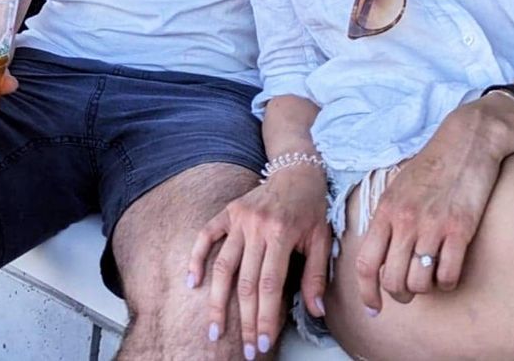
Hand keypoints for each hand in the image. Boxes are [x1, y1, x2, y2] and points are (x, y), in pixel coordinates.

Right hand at [187, 166, 330, 355]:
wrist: (297, 170)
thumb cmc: (311, 207)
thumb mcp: (322, 238)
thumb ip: (315, 275)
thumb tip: (316, 311)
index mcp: (281, 234)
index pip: (269, 285)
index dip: (265, 317)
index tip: (261, 343)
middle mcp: (257, 226)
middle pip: (245, 282)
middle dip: (244, 320)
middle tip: (245, 349)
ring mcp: (239, 218)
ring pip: (222, 265)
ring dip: (216, 301)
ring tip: (214, 329)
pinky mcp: (228, 211)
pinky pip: (206, 235)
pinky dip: (197, 257)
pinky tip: (192, 281)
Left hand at [356, 102, 513, 309]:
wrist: (467, 140)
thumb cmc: (433, 164)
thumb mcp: (398, 186)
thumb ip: (387, 217)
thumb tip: (378, 251)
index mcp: (386, 209)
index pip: (365, 261)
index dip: (367, 291)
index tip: (373, 308)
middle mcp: (405, 220)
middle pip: (392, 279)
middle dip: (400, 293)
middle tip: (409, 291)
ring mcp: (432, 225)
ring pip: (419, 282)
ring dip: (425, 289)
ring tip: (431, 278)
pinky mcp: (460, 229)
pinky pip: (447, 275)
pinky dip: (447, 282)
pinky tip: (450, 271)